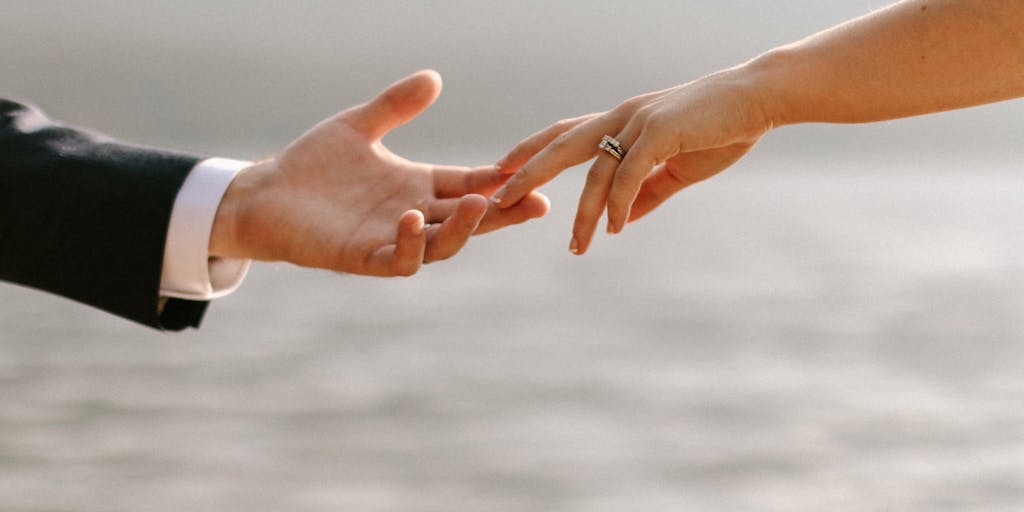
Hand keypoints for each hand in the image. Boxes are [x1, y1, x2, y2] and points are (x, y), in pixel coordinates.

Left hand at [209, 70, 548, 275]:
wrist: (266, 195)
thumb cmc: (312, 164)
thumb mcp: (359, 126)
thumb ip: (396, 105)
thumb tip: (434, 77)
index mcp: (418, 185)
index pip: (470, 185)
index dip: (500, 181)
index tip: (529, 171)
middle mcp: (413, 215)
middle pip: (470, 219)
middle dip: (504, 213)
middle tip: (538, 202)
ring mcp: (391, 240)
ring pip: (443, 244)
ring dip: (463, 229)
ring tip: (478, 206)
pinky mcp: (363, 257)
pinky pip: (398, 259)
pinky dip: (410, 243)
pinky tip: (411, 217)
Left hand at [491, 66, 773, 254]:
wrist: (760, 99)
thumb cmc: (720, 129)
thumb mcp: (676, 167)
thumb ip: (646, 193)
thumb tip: (619, 221)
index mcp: (622, 122)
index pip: (564, 135)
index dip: (531, 152)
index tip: (502, 172)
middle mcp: (622, 117)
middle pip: (561, 145)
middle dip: (527, 171)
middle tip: (499, 198)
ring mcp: (639, 121)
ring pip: (596, 171)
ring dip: (584, 213)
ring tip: (576, 246)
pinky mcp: (661, 131)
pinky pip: (629, 173)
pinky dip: (618, 203)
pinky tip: (613, 228)